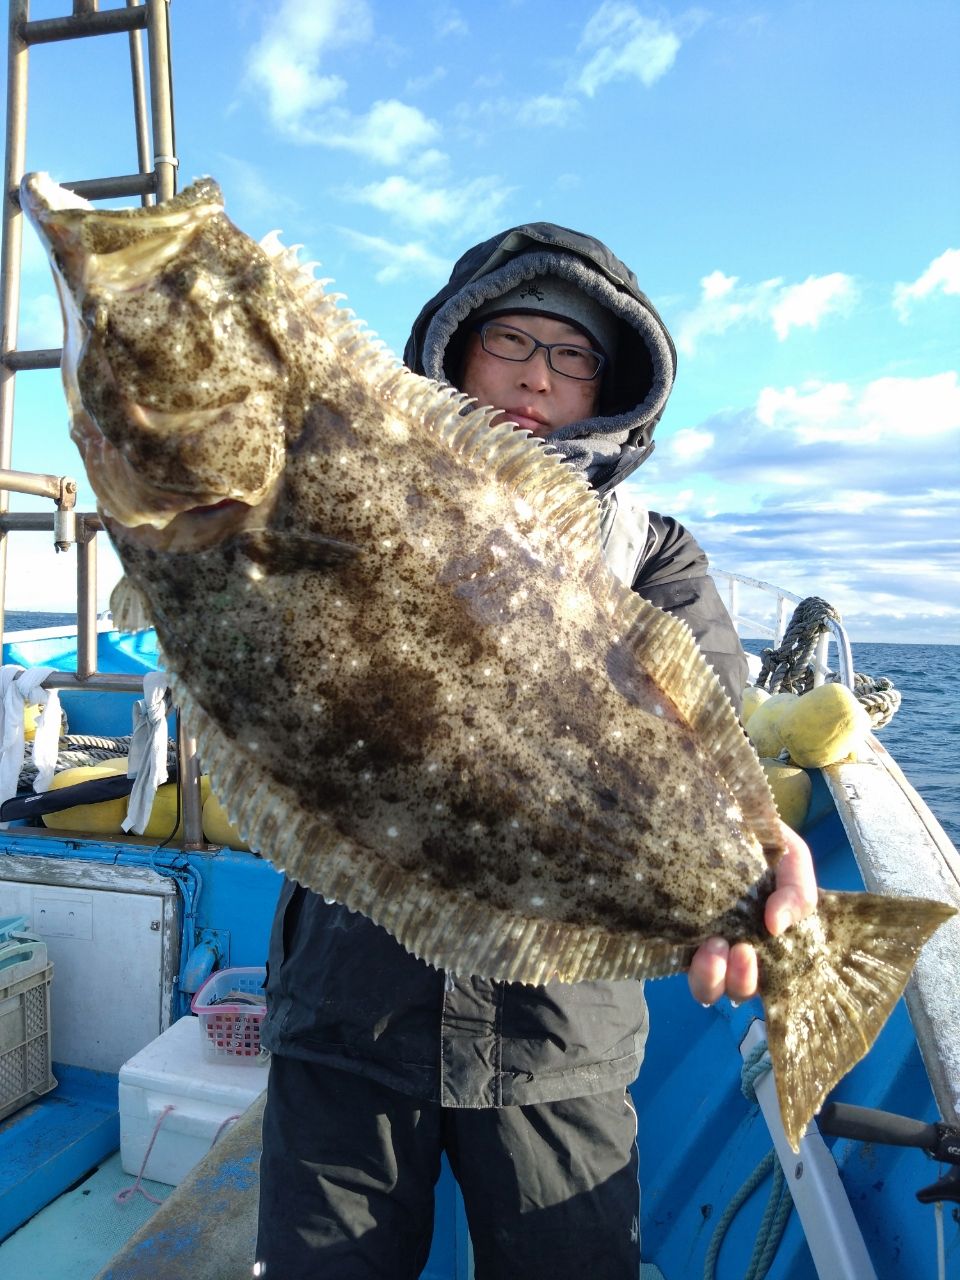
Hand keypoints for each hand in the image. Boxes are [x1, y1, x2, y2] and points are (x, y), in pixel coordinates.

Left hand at [687, 822, 817, 1005]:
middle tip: (740, 950)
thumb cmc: (760, 839)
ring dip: (711, 978)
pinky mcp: (668, 932)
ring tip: (712, 946)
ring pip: (706, 988)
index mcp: (767, 937)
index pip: (772, 980)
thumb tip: (777, 926)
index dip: (769, 977)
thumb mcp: (792, 858)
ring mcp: (701, 942)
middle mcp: (736, 947)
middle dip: (741, 981)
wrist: (720, 809)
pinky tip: (689, 934)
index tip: (757, 948)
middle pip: (738, 991)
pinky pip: (673, 961)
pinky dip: (683, 957)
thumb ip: (798, 892)